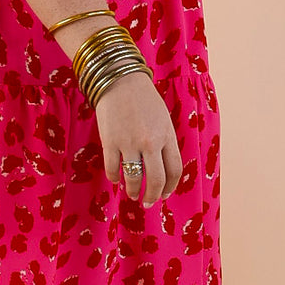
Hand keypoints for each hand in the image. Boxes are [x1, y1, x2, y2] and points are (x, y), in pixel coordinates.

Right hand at [94, 70, 182, 205]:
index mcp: (167, 136)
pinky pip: (113, 169)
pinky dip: (114, 177)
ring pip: (134, 178)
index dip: (170, 187)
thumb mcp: (163, 119)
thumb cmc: (143, 99)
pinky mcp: (110, 142)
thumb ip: (164, 142)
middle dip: (152, 196)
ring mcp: (129, 143)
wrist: (120, 81)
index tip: (165, 194)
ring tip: (132, 194)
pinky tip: (116, 179)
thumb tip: (160, 168)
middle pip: (156, 179)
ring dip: (133, 190)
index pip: (175, 170)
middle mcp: (151, 143)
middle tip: (148, 203)